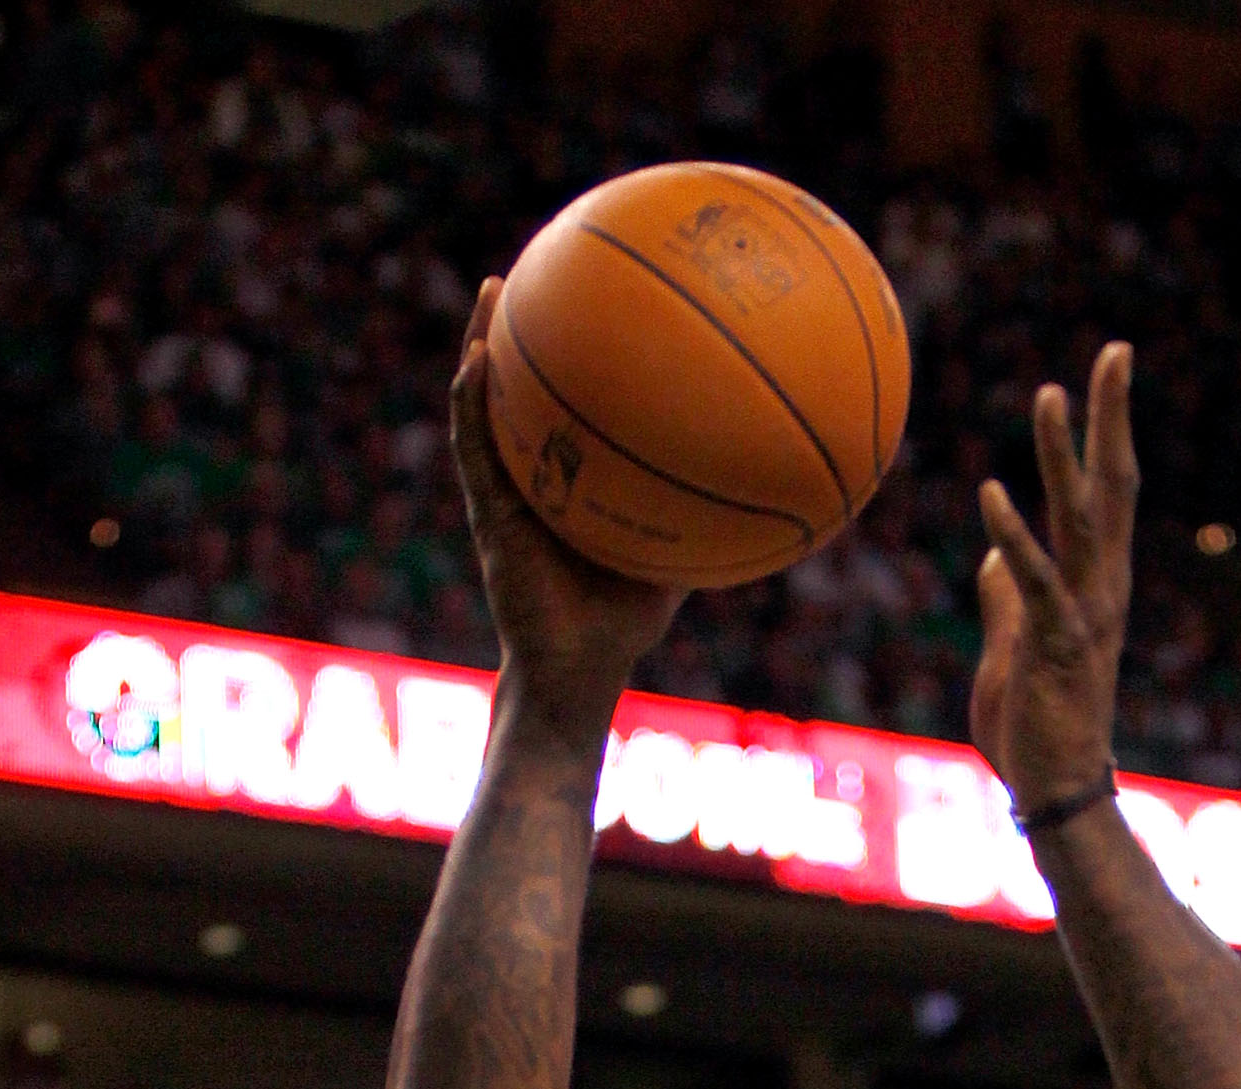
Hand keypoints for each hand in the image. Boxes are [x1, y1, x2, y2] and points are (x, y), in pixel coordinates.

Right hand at [449, 281, 684, 746]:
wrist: (576, 672)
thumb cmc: (624, 624)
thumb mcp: (677, 556)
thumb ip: (706, 514)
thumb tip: (769, 479)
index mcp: (570, 477)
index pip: (571, 402)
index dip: (578, 353)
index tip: (597, 296)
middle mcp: (533, 475)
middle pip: (527, 387)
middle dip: (530, 327)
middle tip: (541, 264)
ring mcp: (506, 491)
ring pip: (487, 404)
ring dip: (485, 345)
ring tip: (497, 288)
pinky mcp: (488, 514)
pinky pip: (474, 448)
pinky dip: (471, 403)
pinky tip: (478, 359)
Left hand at [969, 343, 1136, 820]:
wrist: (1056, 793)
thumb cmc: (1036, 729)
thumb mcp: (1011, 651)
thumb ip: (1004, 600)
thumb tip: (991, 556)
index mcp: (1094, 584)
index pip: (1107, 493)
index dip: (1107, 431)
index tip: (1107, 371)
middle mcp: (1101, 589)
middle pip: (1113, 486)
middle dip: (1113, 418)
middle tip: (1116, 352)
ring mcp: (1083, 615)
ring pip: (1080, 519)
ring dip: (1063, 456)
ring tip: (1050, 393)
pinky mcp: (1055, 646)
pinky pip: (1035, 582)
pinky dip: (1013, 536)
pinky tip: (991, 493)